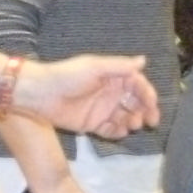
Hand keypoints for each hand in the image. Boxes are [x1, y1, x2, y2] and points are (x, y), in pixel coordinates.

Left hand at [17, 55, 159, 136]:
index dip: (147, 95)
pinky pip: (111, 130)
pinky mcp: (93, 124)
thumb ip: (120, 66)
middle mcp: (111, 93)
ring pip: (126, 118)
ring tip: (132, 126)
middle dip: (145, 112)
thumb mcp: (95, 67)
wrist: (40, 94)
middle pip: (135, 103)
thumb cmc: (67, 76)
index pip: (138, 86)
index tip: (153, 105)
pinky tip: (120, 132)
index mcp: (113, 77)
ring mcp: (102, 109)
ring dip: (133, 122)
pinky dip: (118, 132)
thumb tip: (144, 60)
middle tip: (149, 122)